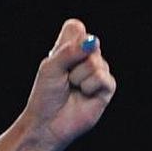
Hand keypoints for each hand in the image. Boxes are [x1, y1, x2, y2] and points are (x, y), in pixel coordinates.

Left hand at [25, 18, 115, 150]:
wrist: (48, 123)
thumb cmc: (45, 95)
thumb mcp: (50, 68)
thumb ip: (68, 52)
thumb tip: (91, 42)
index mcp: (69, 49)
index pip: (76, 27)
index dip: (70, 39)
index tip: (59, 55)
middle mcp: (86, 58)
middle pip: (89, 44)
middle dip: (71, 63)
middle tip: (64, 78)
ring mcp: (98, 71)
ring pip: (95, 62)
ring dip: (78, 78)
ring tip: (72, 89)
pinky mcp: (107, 87)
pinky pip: (103, 78)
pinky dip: (88, 87)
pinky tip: (83, 95)